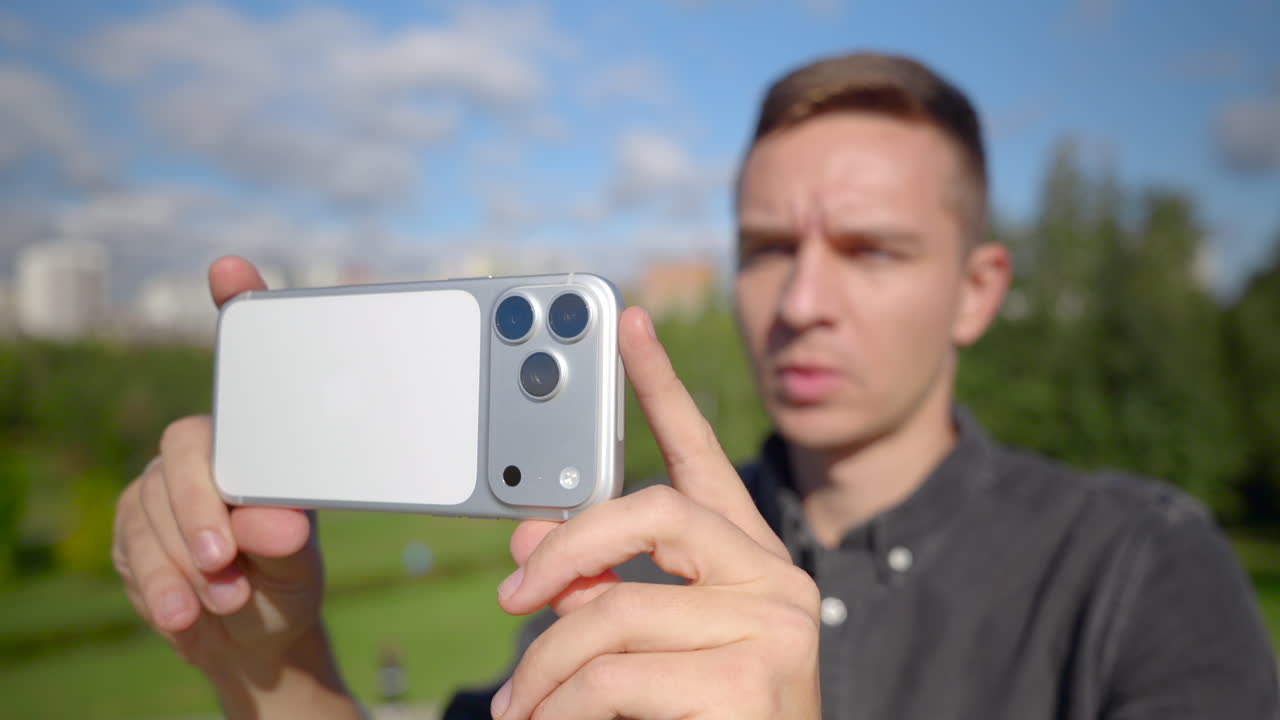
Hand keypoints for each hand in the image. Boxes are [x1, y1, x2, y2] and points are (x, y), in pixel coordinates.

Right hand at [111, 257, 355, 716]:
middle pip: (187, 450)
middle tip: (225, 561)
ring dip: (185, 564)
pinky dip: (158, 586)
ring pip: (155, 506)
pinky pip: (134, 547)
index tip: (231, 268)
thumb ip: (288, 543)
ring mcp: (163, 485)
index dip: (237, 307)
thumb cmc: (285, 582)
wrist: (249, 637)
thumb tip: (274, 522)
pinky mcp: (132, 524)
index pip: (246, 366)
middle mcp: (208, 450)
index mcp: (259, 443)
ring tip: (226, 601)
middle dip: (202, 511)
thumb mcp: (299, 566)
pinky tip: (182, 614)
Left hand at [492, 307, 821, 719]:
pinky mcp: (758, 680)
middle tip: (508, 602)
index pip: (701, 453)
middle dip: (563, 552)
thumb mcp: (644, 648)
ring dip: (544, 670)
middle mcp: (775, 576)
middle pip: (649, 511)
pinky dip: (561, 710)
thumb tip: (523, 549)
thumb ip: (596, 590)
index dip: (660, 385)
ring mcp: (776, 625)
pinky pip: (615, 677)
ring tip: (516, 711)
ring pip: (613, 610)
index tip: (624, 324)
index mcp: (746, 559)